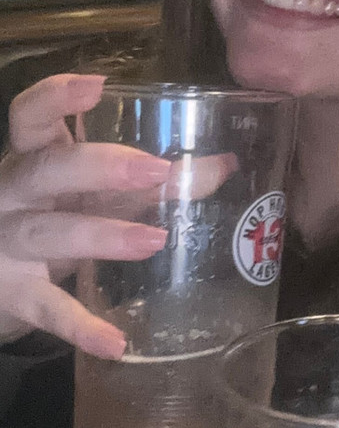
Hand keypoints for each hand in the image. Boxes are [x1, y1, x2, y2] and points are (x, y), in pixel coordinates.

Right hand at [0, 74, 172, 356]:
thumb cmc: (59, 219)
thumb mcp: (96, 195)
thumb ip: (156, 181)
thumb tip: (226, 164)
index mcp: (34, 158)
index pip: (29, 116)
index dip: (55, 97)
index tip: (97, 85)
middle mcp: (11, 194)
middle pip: (44, 170)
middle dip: (96, 167)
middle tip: (155, 170)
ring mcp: (4, 244)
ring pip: (45, 232)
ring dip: (101, 234)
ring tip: (155, 240)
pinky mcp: (8, 293)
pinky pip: (45, 308)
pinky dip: (80, 326)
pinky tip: (115, 343)